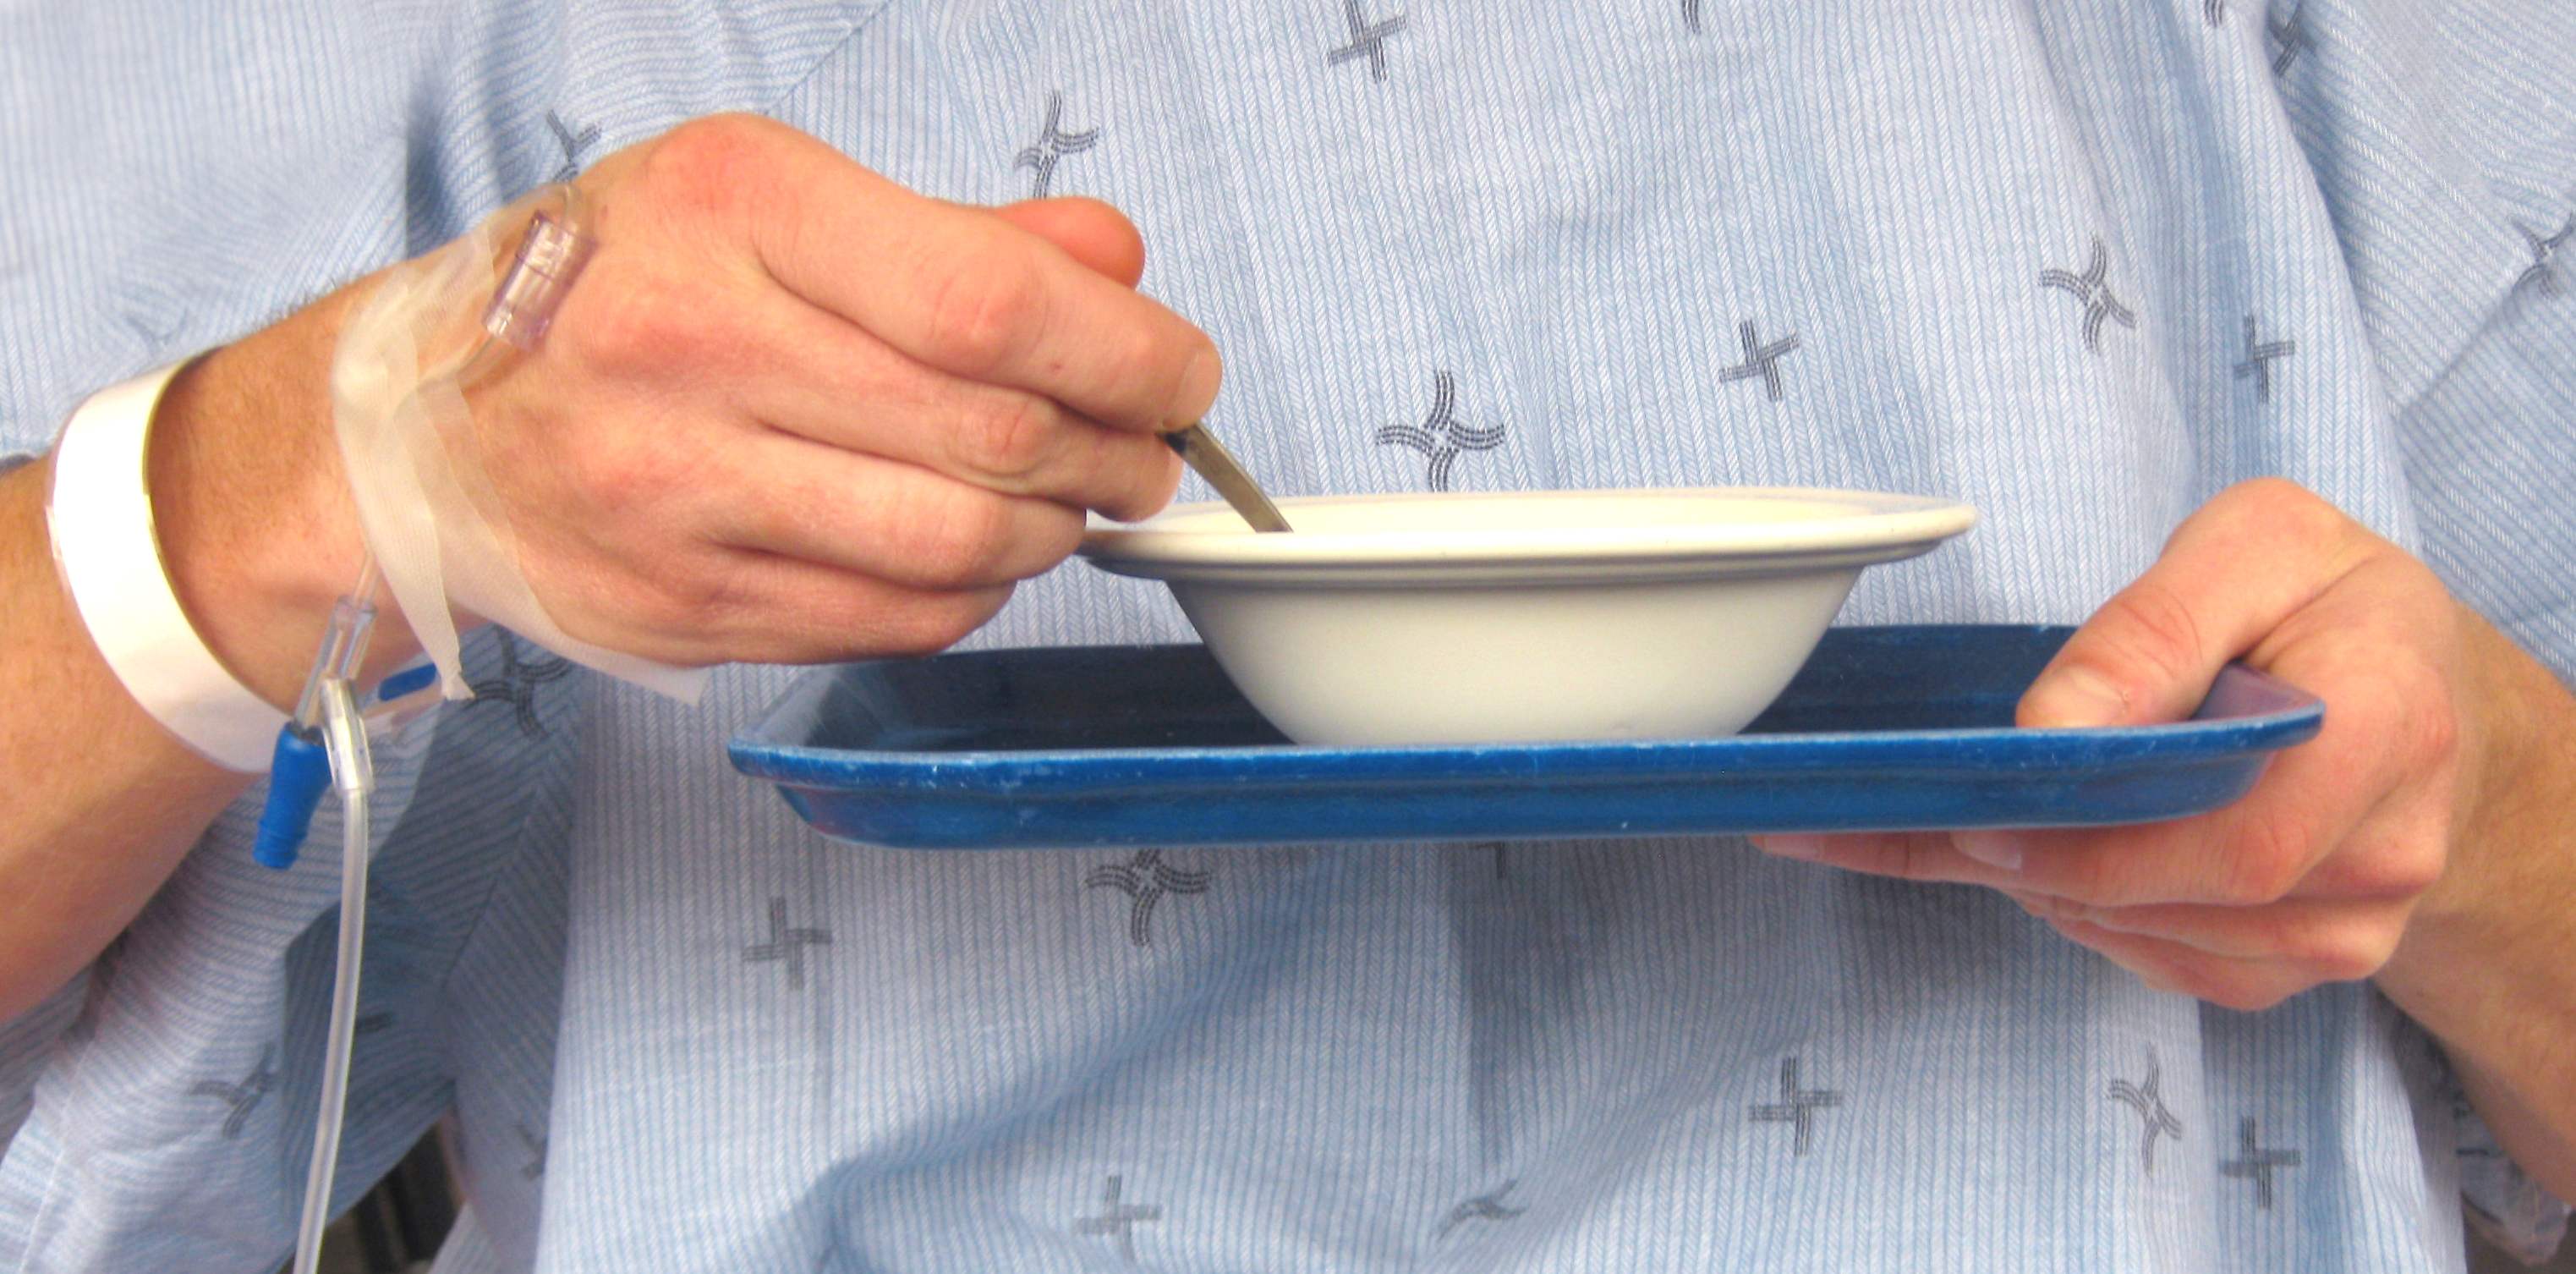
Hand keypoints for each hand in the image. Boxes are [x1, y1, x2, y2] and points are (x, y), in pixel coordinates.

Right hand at [462, 113, 1211, 664]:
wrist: (421, 426)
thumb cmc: (619, 288)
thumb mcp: (768, 201)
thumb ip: (958, 237)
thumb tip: (1116, 267)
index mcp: (732, 207)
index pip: (986, 299)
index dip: (1125, 351)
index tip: (1181, 372)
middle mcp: (692, 348)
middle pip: (988, 432)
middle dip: (1113, 452)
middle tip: (1147, 451)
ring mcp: (677, 494)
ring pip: (956, 545)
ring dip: (1055, 533)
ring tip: (1069, 501)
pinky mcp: (680, 608)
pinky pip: (893, 621)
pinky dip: (974, 593)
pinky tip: (976, 553)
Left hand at [1755, 478, 2479, 1010]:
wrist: (2422, 687)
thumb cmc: (2330, 603)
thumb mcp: (2255, 545)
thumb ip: (2153, 627)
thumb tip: (2050, 723)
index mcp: (2390, 726)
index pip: (2239, 836)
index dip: (2099, 842)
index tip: (1982, 813)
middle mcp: (2387, 847)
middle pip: (2188, 898)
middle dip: (2049, 864)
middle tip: (1943, 817)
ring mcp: (2355, 922)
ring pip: (2160, 937)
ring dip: (2051, 889)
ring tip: (1972, 824)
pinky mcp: (2309, 960)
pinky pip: (2169, 963)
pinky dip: (2083, 914)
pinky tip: (2038, 860)